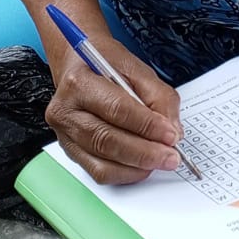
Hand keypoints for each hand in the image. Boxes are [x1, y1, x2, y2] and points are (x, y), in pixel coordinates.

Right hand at [45, 39, 183, 186]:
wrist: (78, 63)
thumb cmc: (104, 63)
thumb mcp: (135, 67)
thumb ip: (158, 96)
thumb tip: (172, 130)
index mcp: (79, 82)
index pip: (117, 109)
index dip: (147, 125)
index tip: (171, 135)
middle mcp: (66, 111)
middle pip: (107, 141)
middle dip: (145, 152)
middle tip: (171, 156)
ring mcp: (65, 134)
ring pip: (102, 163)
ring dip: (137, 167)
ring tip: (160, 161)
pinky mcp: (71, 151)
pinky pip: (98, 172)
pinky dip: (125, 174)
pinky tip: (142, 166)